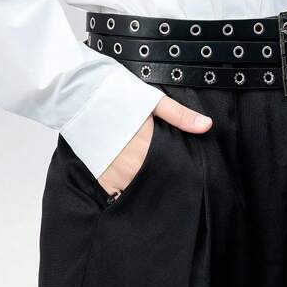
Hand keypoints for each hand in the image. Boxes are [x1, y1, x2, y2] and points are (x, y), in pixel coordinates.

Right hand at [96, 93, 212, 196]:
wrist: (79, 93)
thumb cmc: (115, 93)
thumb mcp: (151, 99)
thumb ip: (180, 115)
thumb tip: (207, 125)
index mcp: (147, 148)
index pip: (169, 171)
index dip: (175, 172)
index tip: (179, 171)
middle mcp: (131, 167)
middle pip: (153, 182)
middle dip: (159, 178)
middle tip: (159, 167)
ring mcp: (113, 174)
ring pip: (135, 189)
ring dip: (141, 183)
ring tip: (142, 172)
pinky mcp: (98, 177)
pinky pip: (115, 193)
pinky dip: (122, 188)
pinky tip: (125, 176)